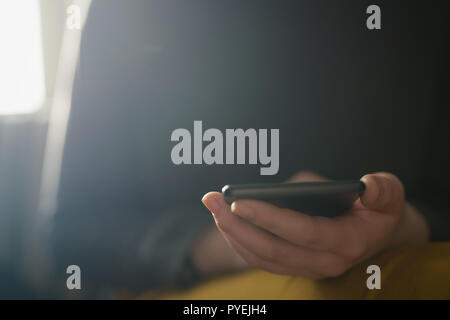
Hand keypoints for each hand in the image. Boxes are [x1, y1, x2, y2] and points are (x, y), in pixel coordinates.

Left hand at [201, 172, 428, 278]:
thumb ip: (384, 190)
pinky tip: (224, 220)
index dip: (270, 219)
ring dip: (232, 233)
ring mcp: (306, 268)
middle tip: (212, 199)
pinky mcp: (293, 265)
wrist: (375, 234)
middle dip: (238, 225)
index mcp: (346, 242)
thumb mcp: (390, 194)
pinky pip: (260, 259)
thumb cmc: (378, 209)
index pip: (303, 233)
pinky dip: (239, 240)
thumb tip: (366, 185)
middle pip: (272, 250)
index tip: (239, 202)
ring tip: (212, 205)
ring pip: (261, 258)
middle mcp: (324, 262)